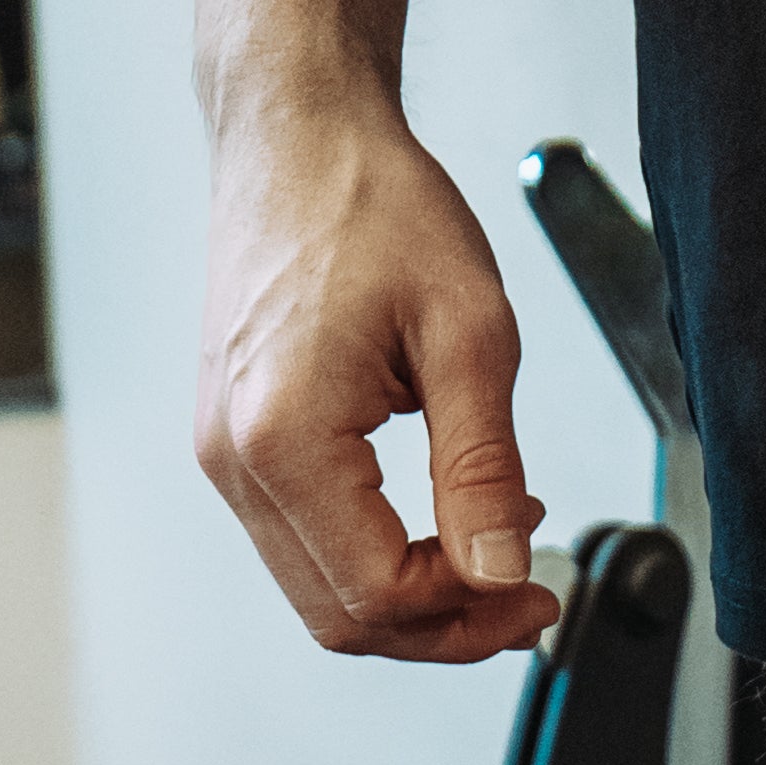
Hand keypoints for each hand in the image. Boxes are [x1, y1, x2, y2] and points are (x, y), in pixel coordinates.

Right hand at [195, 91, 559, 659]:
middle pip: (339, 616)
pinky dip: (377, 554)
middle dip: (444, 626)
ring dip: (413, 595)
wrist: (299, 138)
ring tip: (498, 550)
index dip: (471, 615)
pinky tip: (444, 520)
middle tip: (528, 598)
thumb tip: (502, 572)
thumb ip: (484, 467)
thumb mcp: (468, 333)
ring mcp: (225, 453)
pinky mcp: (236, 441)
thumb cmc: (372, 204)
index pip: (378, 593)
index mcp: (282, 437)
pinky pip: (305, 540)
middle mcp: (234, 458)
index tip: (540, 592)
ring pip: (318, 590)